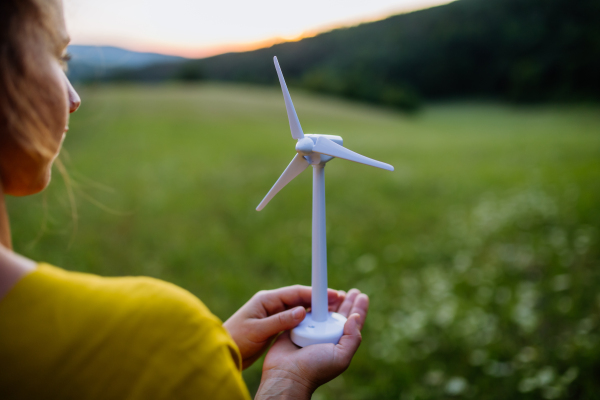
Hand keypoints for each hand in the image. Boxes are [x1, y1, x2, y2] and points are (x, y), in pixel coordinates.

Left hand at [223, 285, 344, 368]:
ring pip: (298, 308)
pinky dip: (306, 319)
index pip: (295, 292)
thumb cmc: (237, 340)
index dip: (314, 293)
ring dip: (314, 309)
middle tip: (338, 301)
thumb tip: (302, 311)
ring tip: (333, 311)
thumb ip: (281, 321)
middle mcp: (271, 303)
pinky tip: (317, 323)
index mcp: (266, 299)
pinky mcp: (274, 324)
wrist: (224, 351)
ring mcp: (273, 313)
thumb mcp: (259, 331)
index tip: (331, 294)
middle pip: (299, 297)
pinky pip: (294, 318)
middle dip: (318, 299)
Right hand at [255, 289, 368, 398]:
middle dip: (346, 302)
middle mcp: (327, 335)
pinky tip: (316, 296)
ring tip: (338, 292)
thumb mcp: (341, 357)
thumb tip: (356, 317)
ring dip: (330, 300)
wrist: (287, 372)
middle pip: (339, 314)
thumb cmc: (314, 368)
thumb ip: (352, 338)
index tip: (362, 296)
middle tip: (353, 291)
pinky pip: (305, 310)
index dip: (359, 309)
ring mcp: (312, 330)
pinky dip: (311, 302)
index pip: (353, 323)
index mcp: (339, 342)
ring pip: (323, 311)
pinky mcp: (297, 325)